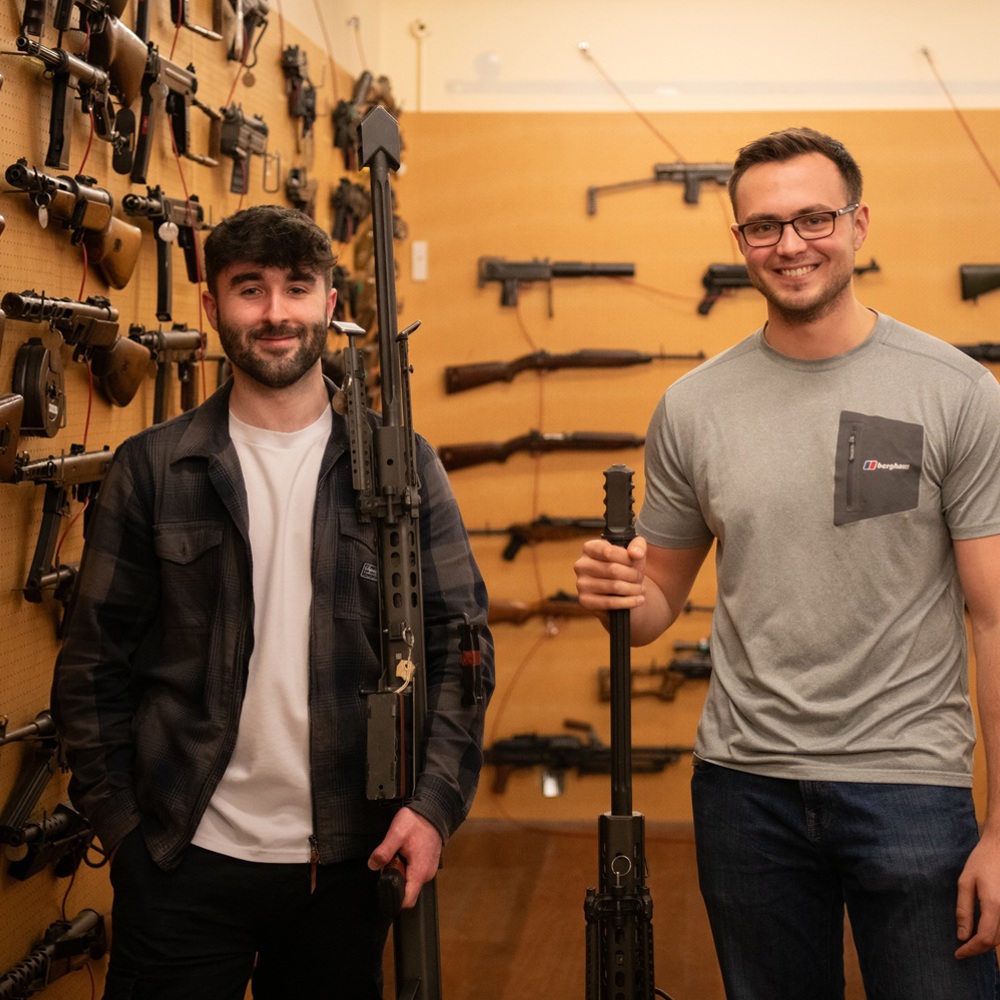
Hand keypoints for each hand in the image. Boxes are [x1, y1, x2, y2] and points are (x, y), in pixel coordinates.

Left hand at [367, 806, 441, 909]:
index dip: (394, 899)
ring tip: (398, 855)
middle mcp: (426, 875)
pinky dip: (408, 866)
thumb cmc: (416, 822)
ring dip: (401, 872)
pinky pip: (415, 872)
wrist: (433, 811)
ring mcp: (429, 869)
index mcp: (419, 872)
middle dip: (395, 881)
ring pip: (411, 881)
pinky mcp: (428, 863)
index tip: (384, 889)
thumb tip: (373, 865)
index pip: (407, 900)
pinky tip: (405, 853)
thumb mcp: (396, 833)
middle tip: (390, 863)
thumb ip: (384, 851)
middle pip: (407, 891)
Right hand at [574, 535, 646, 611]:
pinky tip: (639, 599)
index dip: (628, 558)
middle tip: (640, 578)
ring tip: (641, 589)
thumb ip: (638, 546)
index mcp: (589, 548)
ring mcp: (581, 584)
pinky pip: (610, 602)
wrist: (617, 589)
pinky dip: (629, 602)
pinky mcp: (585, 600)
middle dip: (633, 575)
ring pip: (614, 586)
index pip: (609, 552)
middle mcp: (581, 565)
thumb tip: (636, 554)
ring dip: (633, 589)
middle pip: (613, 570)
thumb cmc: (625, 565)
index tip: (637, 561)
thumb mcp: (633, 551)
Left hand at [955, 826, 999, 957]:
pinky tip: (982, 930)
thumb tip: (961, 936)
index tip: (957, 954)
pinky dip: (995, 933)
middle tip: (961, 949)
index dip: (971, 950)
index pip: (984, 939)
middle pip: (995, 941)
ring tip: (969, 942)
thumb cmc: (981, 861)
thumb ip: (964, 910)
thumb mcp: (965, 882)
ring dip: (987, 943)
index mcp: (994, 905)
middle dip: (978, 948)